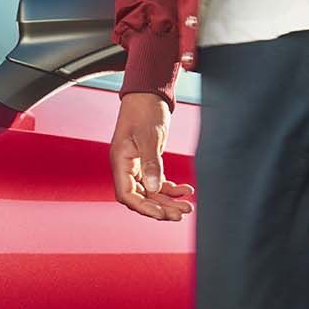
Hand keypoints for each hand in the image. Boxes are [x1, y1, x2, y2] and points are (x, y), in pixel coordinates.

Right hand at [110, 92, 194, 220]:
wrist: (148, 94)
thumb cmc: (144, 110)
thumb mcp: (149, 137)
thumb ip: (151, 163)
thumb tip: (153, 188)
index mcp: (121, 163)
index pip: (128, 195)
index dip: (144, 207)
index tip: (162, 214)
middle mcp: (127, 168)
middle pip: (142, 197)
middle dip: (161, 208)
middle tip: (181, 213)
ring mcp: (137, 166)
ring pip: (152, 192)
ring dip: (169, 201)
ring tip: (188, 206)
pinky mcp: (148, 162)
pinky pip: (158, 182)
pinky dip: (171, 189)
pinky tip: (186, 190)